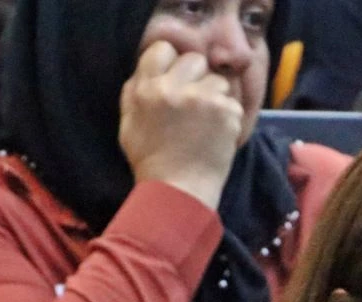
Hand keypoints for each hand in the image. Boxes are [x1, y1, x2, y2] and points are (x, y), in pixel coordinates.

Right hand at [119, 41, 242, 209]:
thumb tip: (147, 68)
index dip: (171, 63)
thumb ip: (135, 92)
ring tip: (206, 124)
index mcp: (146, 88)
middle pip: (194, 60)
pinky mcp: (225, 112)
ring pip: (218, 80)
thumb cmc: (151, 163)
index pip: (163, 48)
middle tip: (194, 104)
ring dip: (215, 97)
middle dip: (196, 78)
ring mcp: (202, 99)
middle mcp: (174, 88)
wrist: (178, 193)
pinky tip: (216, 136)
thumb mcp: (129, 125)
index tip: (175, 80)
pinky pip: (232, 103)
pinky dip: (228, 118)